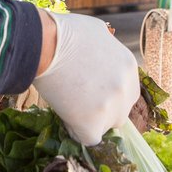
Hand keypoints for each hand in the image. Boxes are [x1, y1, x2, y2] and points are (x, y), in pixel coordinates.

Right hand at [32, 12, 140, 144]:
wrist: (43, 43)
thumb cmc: (63, 32)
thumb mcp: (97, 33)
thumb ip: (107, 50)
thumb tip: (101, 55)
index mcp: (128, 66)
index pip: (127, 93)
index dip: (107, 95)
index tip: (90, 92)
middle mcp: (125, 88)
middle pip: (120, 112)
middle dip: (102, 110)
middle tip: (79, 101)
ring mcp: (110, 107)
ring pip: (105, 126)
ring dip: (90, 121)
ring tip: (68, 108)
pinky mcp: (92, 122)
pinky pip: (89, 139)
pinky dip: (76, 131)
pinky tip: (65, 117)